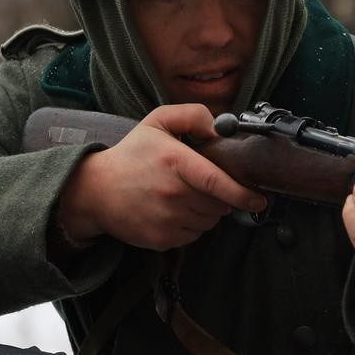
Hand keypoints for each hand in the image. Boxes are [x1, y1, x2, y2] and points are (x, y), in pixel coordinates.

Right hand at [56, 104, 267, 251]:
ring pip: (208, 222)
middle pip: (218, 204)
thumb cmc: (131, 155)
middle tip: (199, 185)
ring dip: (206, 212)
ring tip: (183, 196)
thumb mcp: (157, 122)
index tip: (259, 198)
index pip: (217, 181)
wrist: (96, 191)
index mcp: (174, 161)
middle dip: (219, 196)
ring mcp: (166, 219)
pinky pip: (193, 236)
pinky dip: (191, 226)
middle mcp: (171, 193)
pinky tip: (173, 211)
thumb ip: (192, 116)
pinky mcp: (161, 239)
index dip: (243, 193)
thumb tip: (220, 130)